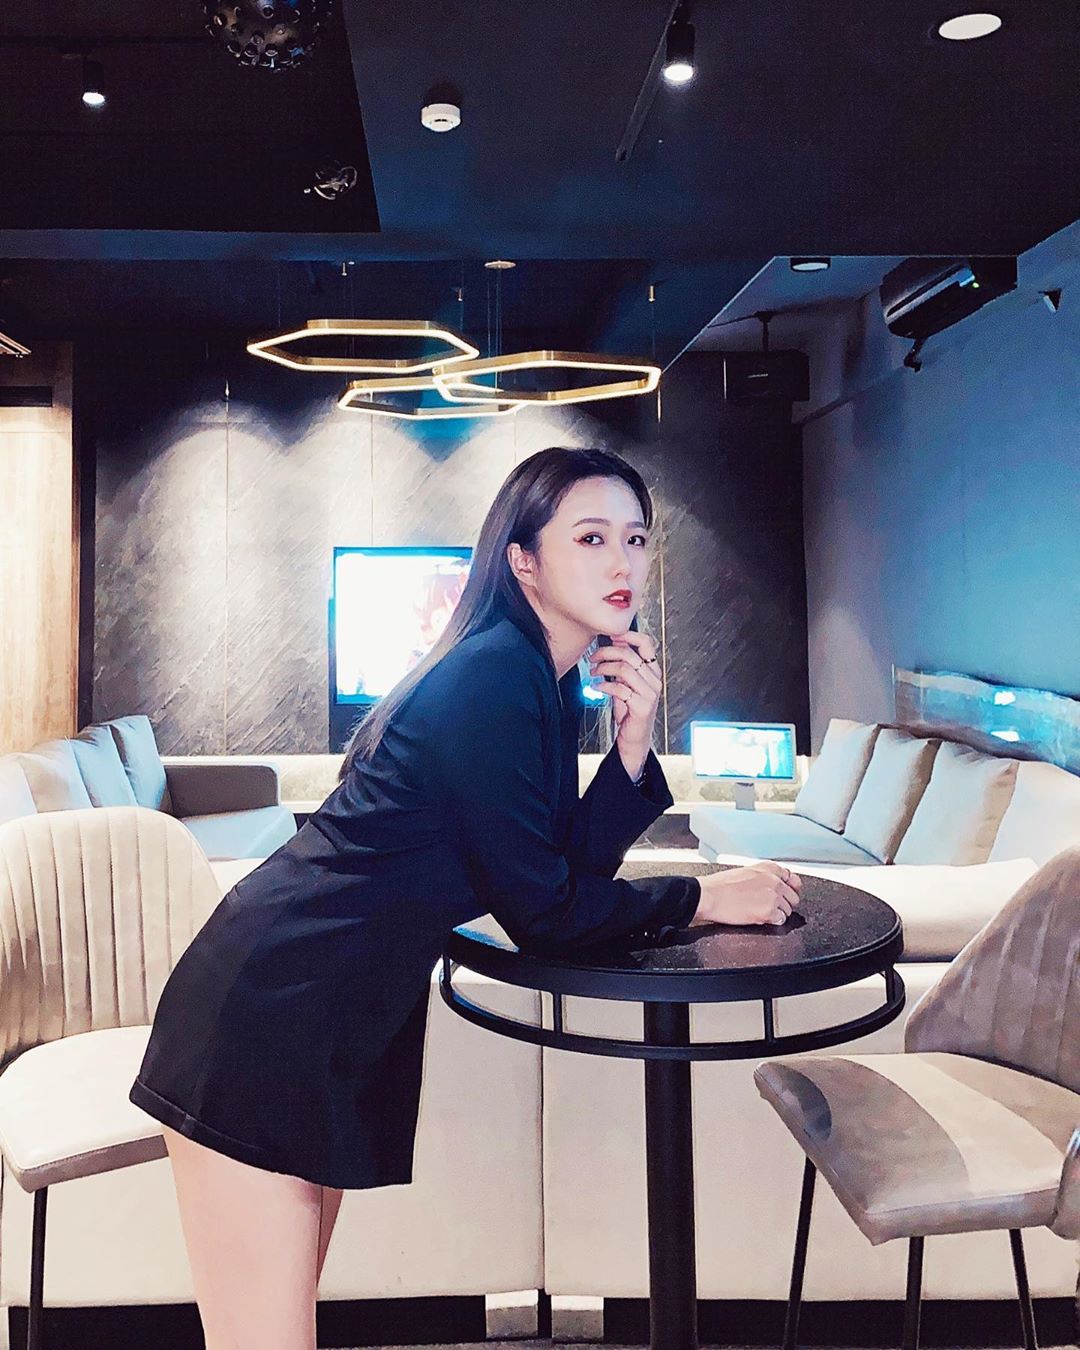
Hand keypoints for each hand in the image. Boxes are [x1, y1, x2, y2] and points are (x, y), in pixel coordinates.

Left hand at [588, 631, 661, 777]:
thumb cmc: (629, 710)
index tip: (610, 635)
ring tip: (593, 672)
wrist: (634, 738)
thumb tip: (614, 642)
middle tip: (593, 657)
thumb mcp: (626, 683)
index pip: (646, 643)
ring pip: (624, 669)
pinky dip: (604, 686)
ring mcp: (650, 694)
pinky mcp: (642, 707)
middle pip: (629, 654)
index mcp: (653, 671)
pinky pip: (620, 689)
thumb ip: (623, 665)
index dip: (628, 635)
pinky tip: (597, 687)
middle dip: (606, 652)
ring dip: (603, 668)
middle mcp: (654, 680)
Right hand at [689, 862, 802, 927]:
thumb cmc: (721, 885)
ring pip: (788, 910)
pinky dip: (772, 921)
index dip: (789, 889)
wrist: (709, 896)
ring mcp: (773, 896)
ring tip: (761, 911)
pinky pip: (780, 920)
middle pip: (793, 897)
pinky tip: (760, 917)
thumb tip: (775, 885)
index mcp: (769, 868)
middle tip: (771, 906)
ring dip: (778, 913)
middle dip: (784, 903)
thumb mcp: (747, 872)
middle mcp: (774, 880)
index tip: (786, 893)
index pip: (792, 879)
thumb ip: (764, 876)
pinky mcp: (769, 912)